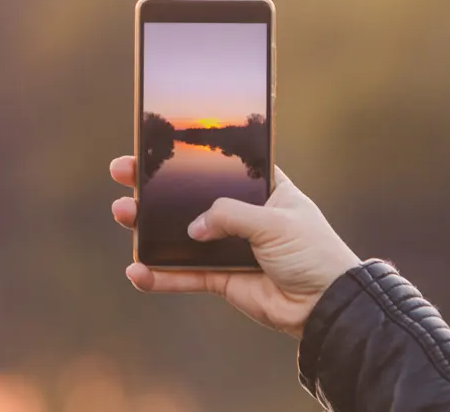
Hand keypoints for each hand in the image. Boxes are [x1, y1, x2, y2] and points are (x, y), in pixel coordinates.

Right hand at [109, 156, 361, 338]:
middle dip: (155, 187)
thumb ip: (230, 216)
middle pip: (189, 197)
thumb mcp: (274, 222)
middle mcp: (241, 214)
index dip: (188, 155)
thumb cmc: (313, 252)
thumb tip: (193, 227)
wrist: (326, 305)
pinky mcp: (221, 278)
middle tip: (123, 172)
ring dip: (149, 228)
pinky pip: (185, 275)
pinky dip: (161, 275)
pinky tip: (137, 272)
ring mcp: (228, 246)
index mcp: (262, 188)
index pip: (219, 164)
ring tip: (122, 214)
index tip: (155, 144)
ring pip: (180, 235)